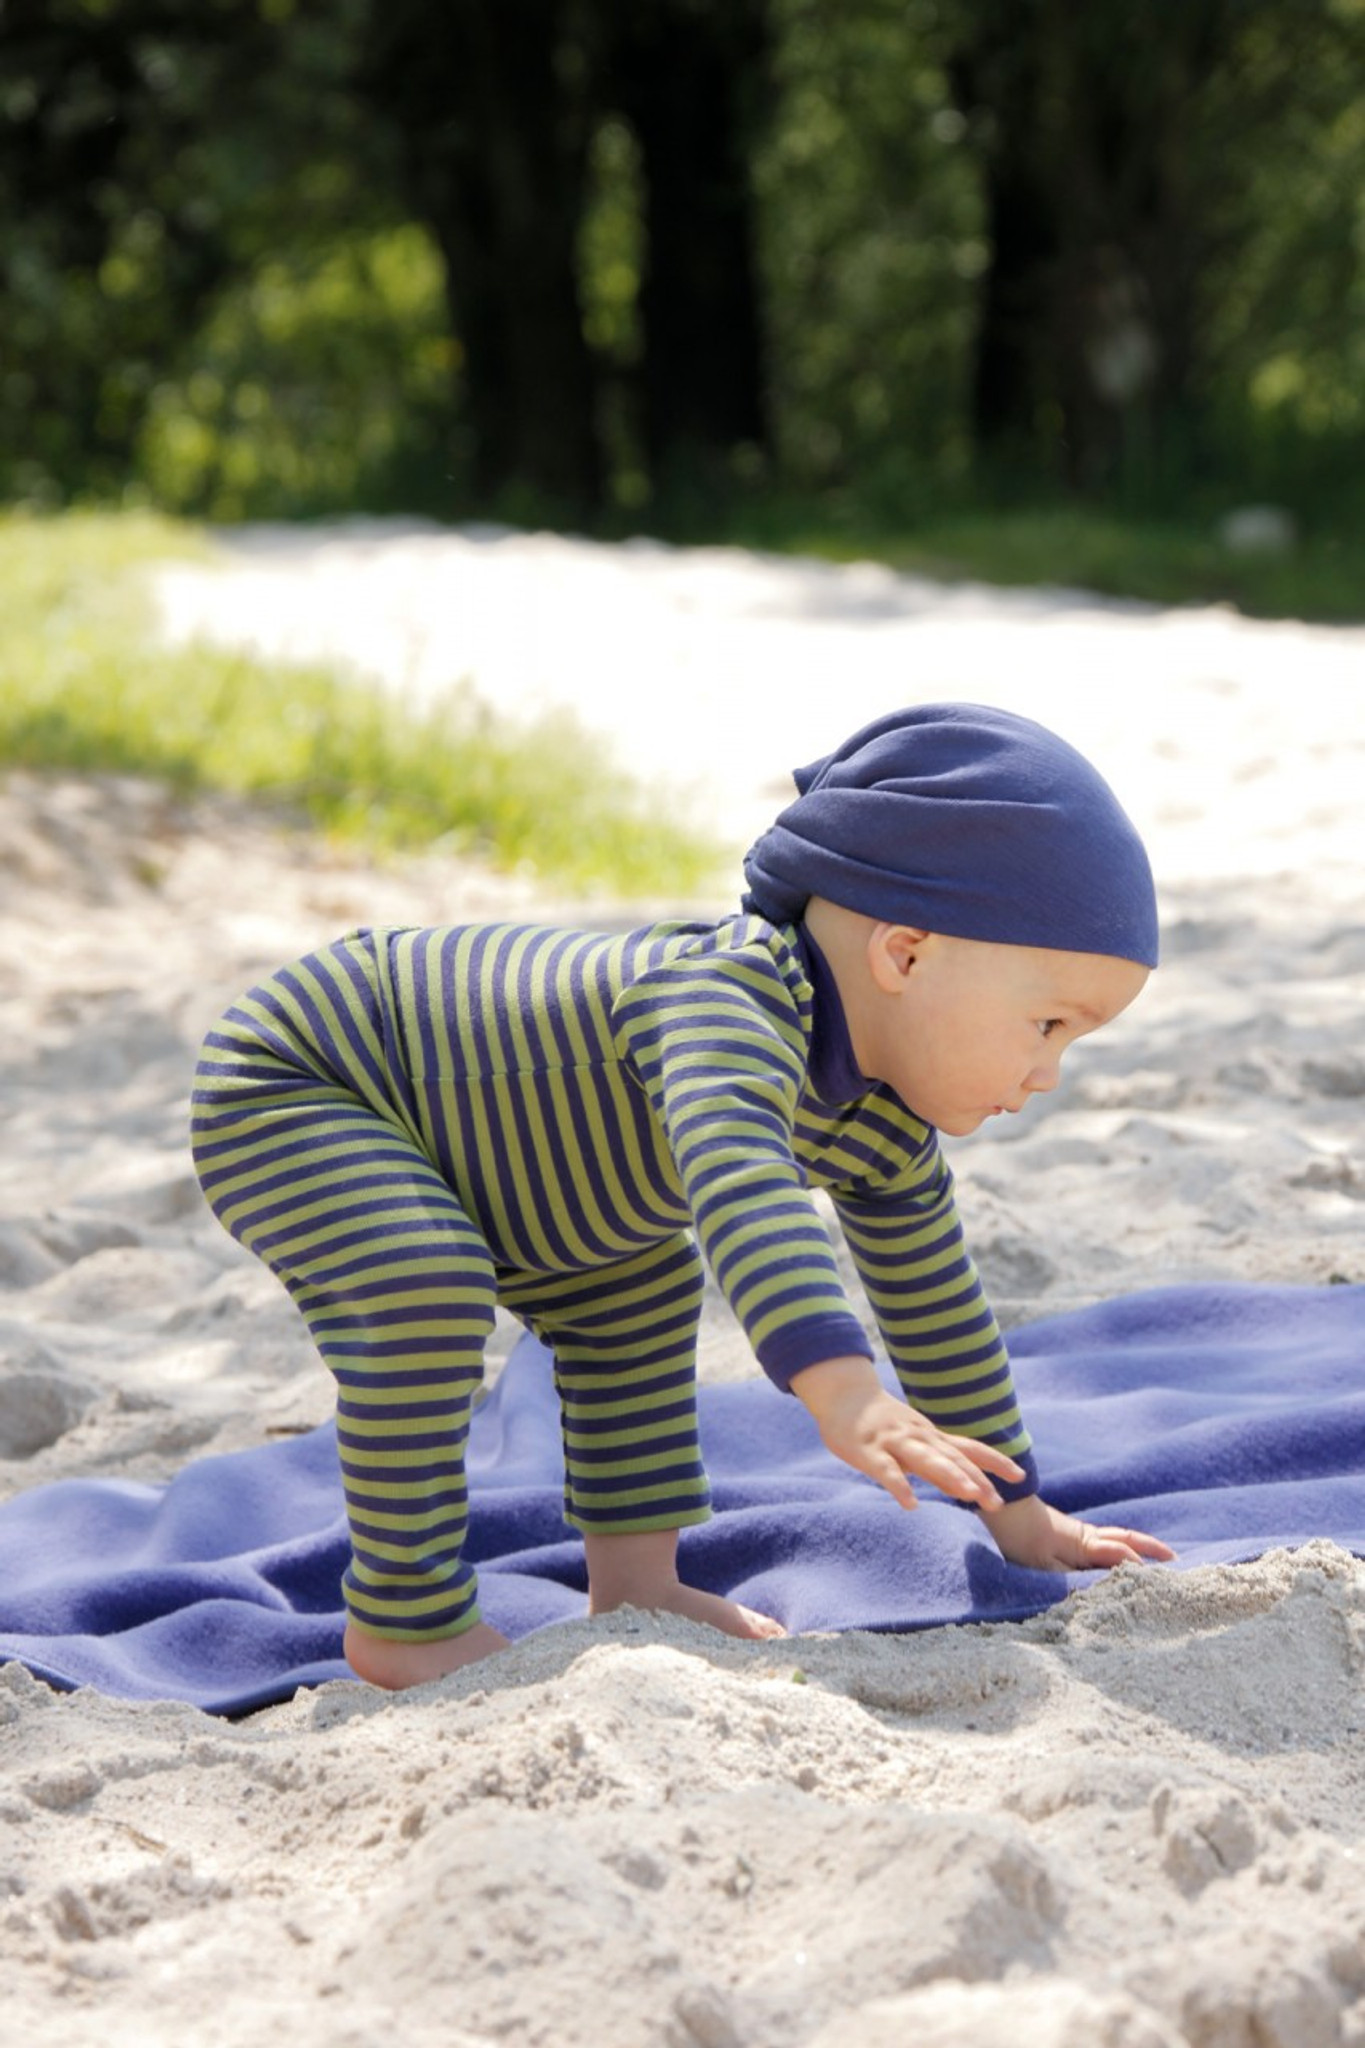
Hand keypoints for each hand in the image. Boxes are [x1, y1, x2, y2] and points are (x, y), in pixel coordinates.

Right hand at [789, 1355, 1024, 1511]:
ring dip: (948, 1476)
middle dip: (976, 1480)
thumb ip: (939, 1462)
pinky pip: (886, 1471)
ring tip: (969, 1495)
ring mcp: (894, 1442)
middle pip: (952, 1458)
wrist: (845, 1394)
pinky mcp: (869, 1451)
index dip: (995, 1462)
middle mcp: (919, 1437)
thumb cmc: (881, 1423)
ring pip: (925, 1459)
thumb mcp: (916, 1440)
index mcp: (931, 1436)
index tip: (1020, 1477)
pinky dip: (899, 1486)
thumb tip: (968, 1487)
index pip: (969, 1448)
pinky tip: (910, 1504)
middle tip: (997, 1503)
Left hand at [984, 1491, 1175, 1570]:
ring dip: (1140, 1546)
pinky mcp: (1071, 1536)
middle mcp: (1089, 1537)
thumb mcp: (1046, 1566)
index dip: (1141, 1567)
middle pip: (1127, 1540)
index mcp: (1086, 1544)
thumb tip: (1100, 1588)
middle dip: (1152, 1549)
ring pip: (1118, 1538)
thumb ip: (1075, 1578)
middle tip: (1176, 1560)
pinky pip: (1105, 1541)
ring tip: (1159, 1557)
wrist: (1002, 1510)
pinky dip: (1122, 1546)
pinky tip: (1123, 1556)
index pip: (1122, 1555)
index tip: (1160, 1582)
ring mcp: (1081, 1535)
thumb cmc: (1019, 1540)